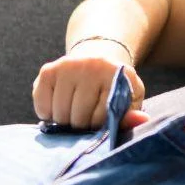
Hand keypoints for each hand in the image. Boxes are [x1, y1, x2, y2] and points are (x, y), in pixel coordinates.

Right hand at [31, 42, 151, 130]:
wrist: (95, 58)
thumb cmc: (114, 87)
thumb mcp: (129, 99)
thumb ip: (132, 113)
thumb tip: (142, 119)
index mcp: (116, 74)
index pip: (102, 118)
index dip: (99, 127)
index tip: (101, 122)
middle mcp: (91, 66)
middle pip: (78, 118)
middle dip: (81, 126)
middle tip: (85, 120)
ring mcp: (67, 66)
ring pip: (60, 114)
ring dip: (65, 121)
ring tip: (74, 114)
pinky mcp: (48, 70)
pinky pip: (43, 106)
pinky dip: (48, 114)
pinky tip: (58, 107)